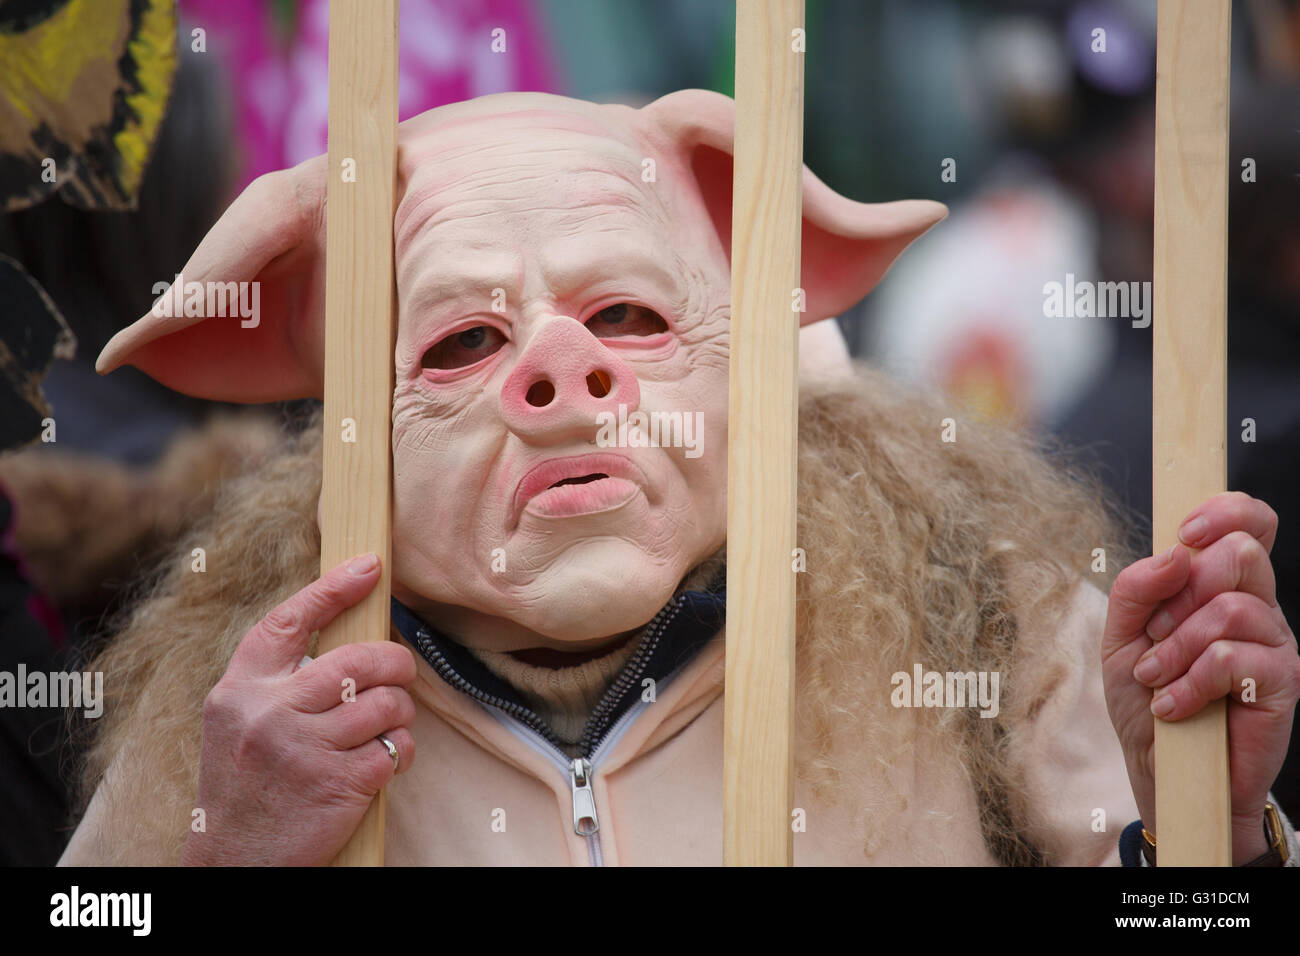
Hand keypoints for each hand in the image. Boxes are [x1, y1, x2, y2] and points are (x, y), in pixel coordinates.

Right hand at [181, 553, 416, 865]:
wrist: (235, 863)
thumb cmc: (246, 787)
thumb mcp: (238, 724)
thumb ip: (278, 683)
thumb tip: (347, 638)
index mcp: (240, 691)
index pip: (289, 621)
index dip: (333, 589)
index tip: (370, 567)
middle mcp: (269, 714)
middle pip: (359, 660)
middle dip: (395, 663)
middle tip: (401, 673)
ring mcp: (304, 749)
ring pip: (387, 703)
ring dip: (399, 714)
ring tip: (386, 727)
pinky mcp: (339, 783)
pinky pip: (396, 748)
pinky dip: (401, 752)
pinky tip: (385, 762)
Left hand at [1102, 492, 1299, 864]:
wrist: (1159, 767)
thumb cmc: (1145, 696)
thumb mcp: (1120, 637)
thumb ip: (1136, 589)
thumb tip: (1172, 554)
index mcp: (1221, 585)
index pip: (1248, 523)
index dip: (1223, 512)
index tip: (1185, 534)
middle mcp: (1256, 606)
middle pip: (1243, 553)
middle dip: (1183, 593)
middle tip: (1157, 633)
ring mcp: (1273, 643)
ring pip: (1231, 608)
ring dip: (1177, 646)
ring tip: (1156, 676)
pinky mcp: (1281, 683)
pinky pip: (1233, 658)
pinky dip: (1190, 682)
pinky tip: (1173, 704)